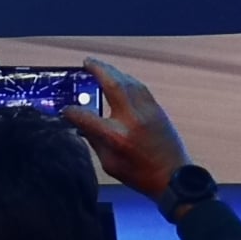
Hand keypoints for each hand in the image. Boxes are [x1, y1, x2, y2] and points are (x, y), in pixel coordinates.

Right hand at [63, 58, 192, 212]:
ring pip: (128, 81)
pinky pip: (140, 87)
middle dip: (98, 69)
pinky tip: (120, 78)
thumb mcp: (110, 164)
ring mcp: (147, 111)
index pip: (87, 117)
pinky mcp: (158, 109)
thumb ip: (95, 141)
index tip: (66, 109)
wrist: (174, 177)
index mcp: (117, 137)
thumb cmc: (141, 175)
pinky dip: (127, 79)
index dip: (72, 112)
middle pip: (112, 84)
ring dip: (113, 71)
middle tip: (87, 62)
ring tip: (100, 66)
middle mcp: (132, 119)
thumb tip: (82, 125)